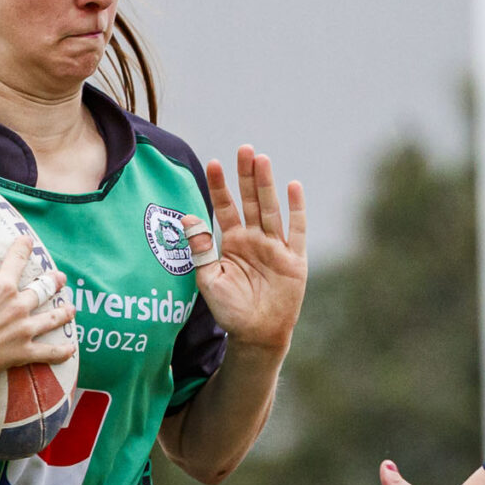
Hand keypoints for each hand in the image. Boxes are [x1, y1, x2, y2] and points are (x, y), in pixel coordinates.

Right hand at [0, 227, 71, 399]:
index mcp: (1, 287)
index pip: (16, 260)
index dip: (23, 248)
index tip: (28, 241)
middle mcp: (17, 306)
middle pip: (41, 290)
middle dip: (52, 282)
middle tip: (60, 277)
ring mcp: (22, 331)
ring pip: (51, 319)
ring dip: (63, 313)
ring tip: (71, 309)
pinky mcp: (22, 353)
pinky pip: (48, 352)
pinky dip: (61, 351)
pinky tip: (70, 349)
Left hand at [189, 146, 306, 353]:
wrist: (256, 336)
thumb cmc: (230, 310)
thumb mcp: (208, 279)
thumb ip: (200, 249)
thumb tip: (188, 217)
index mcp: (233, 242)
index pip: (225, 207)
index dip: (220, 187)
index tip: (213, 163)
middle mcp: (255, 239)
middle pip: (250, 201)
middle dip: (247, 175)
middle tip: (244, 149)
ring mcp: (276, 247)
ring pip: (271, 210)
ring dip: (267, 185)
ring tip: (262, 160)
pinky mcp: (294, 260)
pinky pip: (296, 231)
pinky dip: (296, 210)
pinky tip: (293, 187)